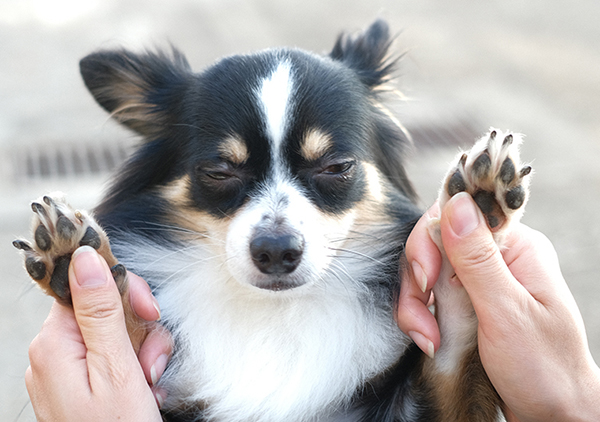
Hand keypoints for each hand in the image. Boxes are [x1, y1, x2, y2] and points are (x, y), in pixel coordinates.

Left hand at [26, 246, 172, 421]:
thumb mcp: (116, 368)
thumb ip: (100, 310)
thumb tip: (86, 257)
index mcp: (54, 343)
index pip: (86, 285)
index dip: (122, 290)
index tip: (148, 309)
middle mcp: (53, 352)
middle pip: (103, 307)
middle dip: (138, 327)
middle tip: (152, 358)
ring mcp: (66, 369)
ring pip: (114, 331)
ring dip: (142, 350)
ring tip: (150, 381)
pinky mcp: (81, 382)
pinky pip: (112, 354)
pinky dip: (135, 365)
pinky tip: (145, 387)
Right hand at [398, 193, 599, 421]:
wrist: (552, 414)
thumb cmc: (545, 368)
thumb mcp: (507, 313)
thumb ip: (478, 258)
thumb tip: (456, 202)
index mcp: (517, 246)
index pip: (458, 214)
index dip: (430, 241)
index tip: (426, 279)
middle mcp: (497, 257)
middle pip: (433, 243)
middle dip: (418, 281)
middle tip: (422, 321)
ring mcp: (480, 280)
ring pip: (425, 270)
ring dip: (416, 306)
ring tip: (427, 340)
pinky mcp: (466, 302)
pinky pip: (429, 294)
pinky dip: (420, 317)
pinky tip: (430, 341)